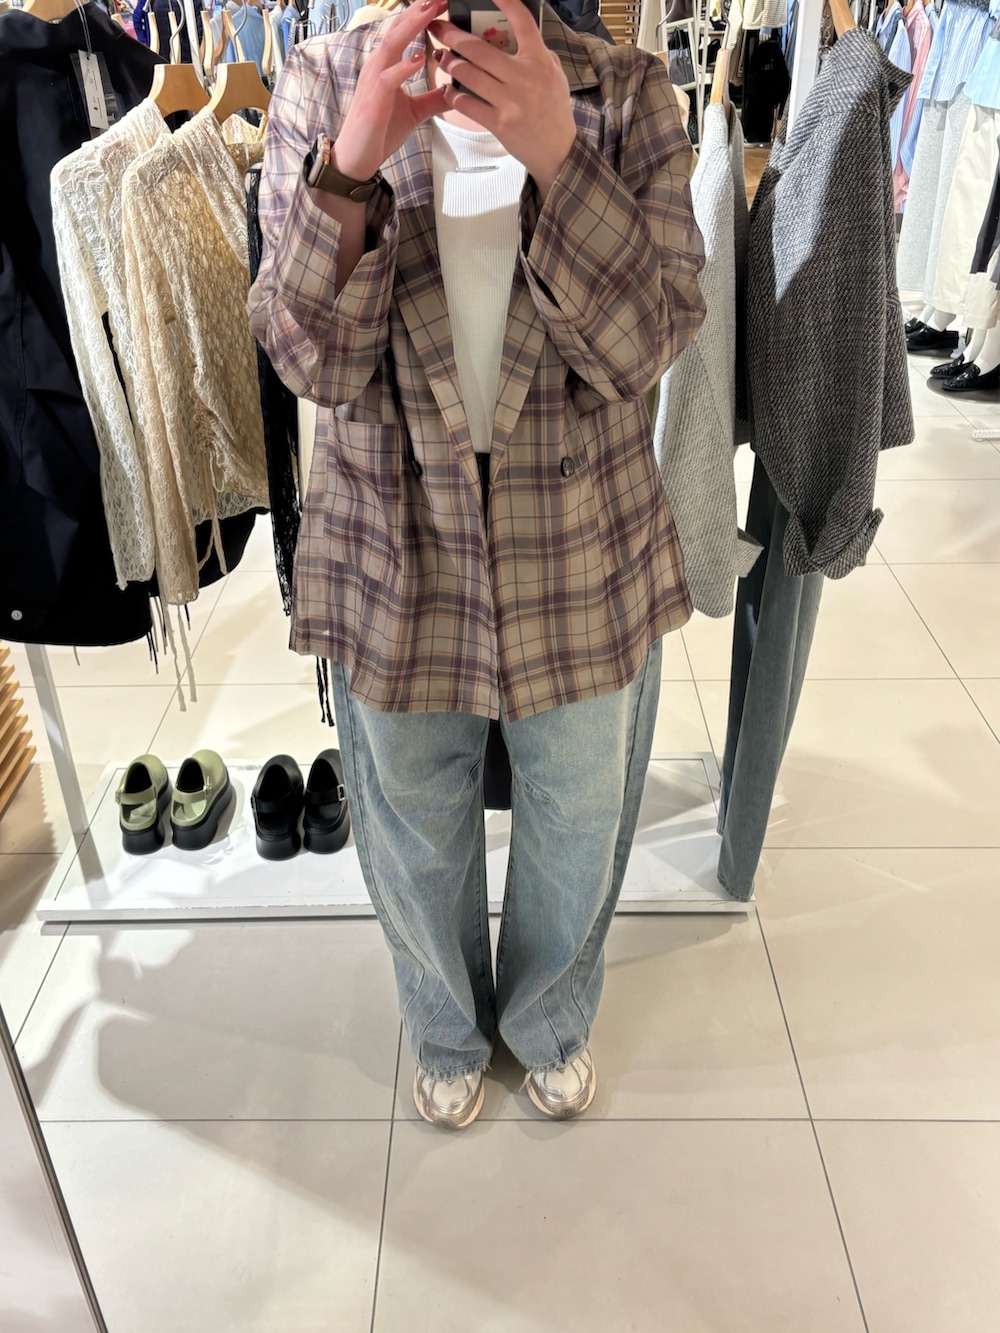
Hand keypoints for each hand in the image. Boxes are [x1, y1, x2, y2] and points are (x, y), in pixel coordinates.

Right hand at [332, 0, 450, 179]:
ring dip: (411, 28)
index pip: (404, 32)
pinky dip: (403, 67)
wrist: (357, 158)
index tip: (442, 2)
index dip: (422, 15)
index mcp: (386, 66)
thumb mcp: (415, 112)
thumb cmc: (379, 132)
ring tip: (430, 12)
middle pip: (397, 30)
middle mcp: (377, 67)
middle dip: (419, 12)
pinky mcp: (373, 102)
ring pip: (391, 46)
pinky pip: (388, 79)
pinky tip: (418, 58)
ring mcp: (373, 82)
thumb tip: (456, 91)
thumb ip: (434, 99)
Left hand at [428, 0, 576, 196]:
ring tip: (441, 57)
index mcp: (540, 60)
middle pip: (479, 48)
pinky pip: (467, 104)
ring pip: (468, 74)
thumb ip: (537, 54)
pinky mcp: (499, 123)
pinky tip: (448, 90)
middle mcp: (525, 77)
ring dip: (449, 63)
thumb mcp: (554, 75)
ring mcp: (510, 101)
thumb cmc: (554, 111)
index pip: (522, 21)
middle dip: (452, 35)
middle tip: (439, 28)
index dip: (505, 1)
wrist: (557, 151)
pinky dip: (453, 95)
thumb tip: (514, 34)